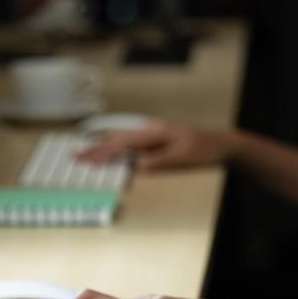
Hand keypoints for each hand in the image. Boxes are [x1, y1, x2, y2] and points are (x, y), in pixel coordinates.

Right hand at [75, 122, 234, 170]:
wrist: (222, 144)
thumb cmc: (205, 151)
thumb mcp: (184, 159)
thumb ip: (160, 162)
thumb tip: (137, 167)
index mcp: (156, 133)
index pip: (124, 144)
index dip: (103, 152)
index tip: (86, 159)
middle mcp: (152, 131)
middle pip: (119, 139)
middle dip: (96, 149)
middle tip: (75, 156)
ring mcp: (154, 135)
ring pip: (124, 139)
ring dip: (105, 147)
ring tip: (85, 152)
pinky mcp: (157, 141)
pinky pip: (132, 144)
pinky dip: (117, 148)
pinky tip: (111, 151)